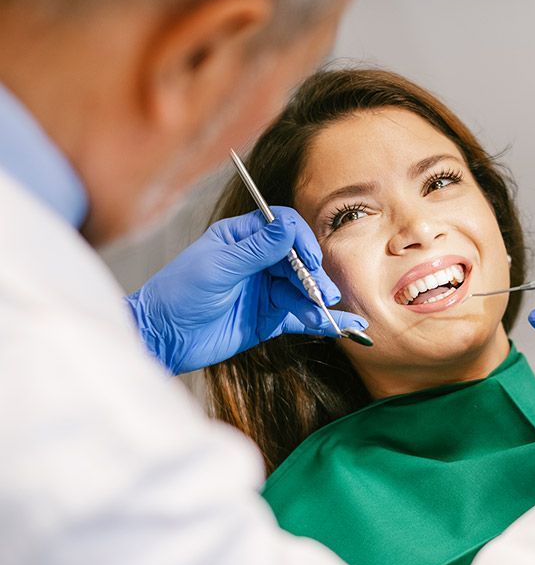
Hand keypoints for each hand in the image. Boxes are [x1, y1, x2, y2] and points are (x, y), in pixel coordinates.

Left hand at [126, 209, 367, 374]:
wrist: (163, 338)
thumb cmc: (179, 294)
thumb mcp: (218, 268)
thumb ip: (258, 250)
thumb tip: (290, 226)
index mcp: (242, 238)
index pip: (284, 229)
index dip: (301, 242)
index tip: (309, 261)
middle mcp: (257, 262)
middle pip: (299, 261)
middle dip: (314, 277)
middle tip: (323, 294)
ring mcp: (265, 290)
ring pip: (302, 290)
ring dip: (317, 301)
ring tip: (326, 312)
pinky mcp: (269, 319)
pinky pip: (300, 317)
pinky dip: (321, 322)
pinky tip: (341, 327)